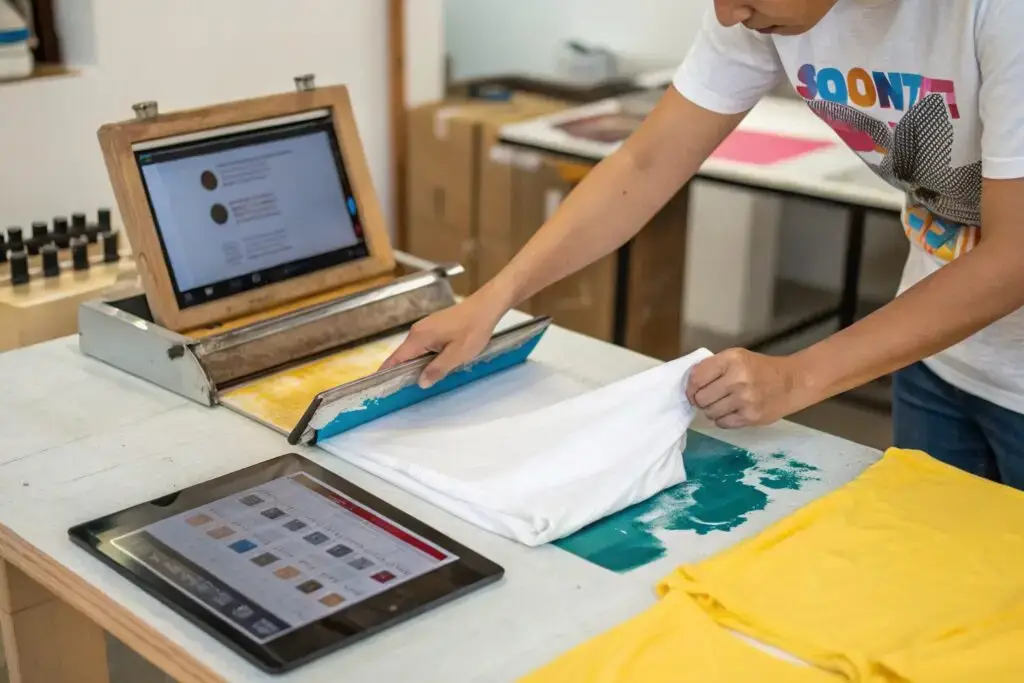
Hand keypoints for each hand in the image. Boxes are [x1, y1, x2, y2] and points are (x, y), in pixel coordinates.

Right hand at [379, 292, 507, 387]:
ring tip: (416, 384)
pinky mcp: (433, 327)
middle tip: (402, 393)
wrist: (486, 307)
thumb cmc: (473, 330)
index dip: (386, 373)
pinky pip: (422, 346)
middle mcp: (417, 331)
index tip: (381, 389)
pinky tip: (431, 368)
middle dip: (400, 373)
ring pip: (413, 351)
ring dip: (414, 366)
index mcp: (419, 337)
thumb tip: (420, 382)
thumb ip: (437, 369)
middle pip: (402, 356)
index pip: (395, 359)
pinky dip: (422, 358)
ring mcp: (425, 328)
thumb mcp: (457, 355)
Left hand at [685, 349, 811, 428]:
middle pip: (701, 398)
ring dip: (712, 410)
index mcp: (732, 360)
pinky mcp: (751, 417)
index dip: (691, 386)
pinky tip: (732, 411)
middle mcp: (738, 379)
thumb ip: (712, 366)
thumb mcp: (736, 357)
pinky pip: (722, 423)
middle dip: (702, 399)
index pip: (697, 377)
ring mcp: (745, 400)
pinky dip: (723, 419)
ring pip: (710, 413)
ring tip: (724, 403)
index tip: (694, 390)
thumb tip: (689, 382)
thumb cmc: (759, 368)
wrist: (791, 382)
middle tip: (711, 397)